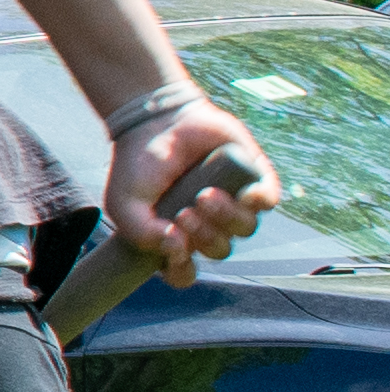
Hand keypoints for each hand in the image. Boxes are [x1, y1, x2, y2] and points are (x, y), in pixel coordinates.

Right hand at [111, 105, 275, 283]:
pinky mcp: (252, 178)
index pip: (184, 271)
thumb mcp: (124, 203)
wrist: (156, 119)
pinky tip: (246, 194)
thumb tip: (176, 249)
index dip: (182, 270)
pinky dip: (259, 201)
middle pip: (219, 249)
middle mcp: (207, 224)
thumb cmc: (137, 163)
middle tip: (184, 213)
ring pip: (245, 229)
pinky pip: (268, 202)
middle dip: (204, 237)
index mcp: (175, 236)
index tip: (174, 253)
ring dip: (227, 218)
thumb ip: (141, 232)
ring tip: (206, 195)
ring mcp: (232, 202)